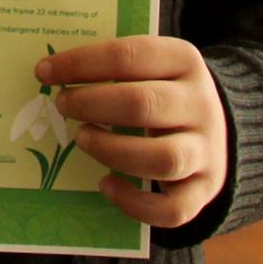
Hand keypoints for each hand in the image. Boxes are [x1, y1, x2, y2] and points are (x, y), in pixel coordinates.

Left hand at [40, 36, 228, 227]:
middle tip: (62, 105)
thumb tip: (49, 72)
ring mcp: (207, 151)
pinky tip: (106, 185)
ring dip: (112, 151)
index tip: (44, 71)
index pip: (128, 55)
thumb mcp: (150, 66)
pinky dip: (134, 203)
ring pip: (162, 158)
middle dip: (91, 104)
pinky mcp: (205, 190)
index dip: (81, 63)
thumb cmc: (163, 90)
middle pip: (142, 104)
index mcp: (183, 61)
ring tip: (82, 139)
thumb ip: (111, 66)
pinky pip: (173, 208)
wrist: (218, 128)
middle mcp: (201, 104)